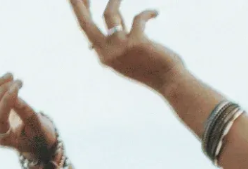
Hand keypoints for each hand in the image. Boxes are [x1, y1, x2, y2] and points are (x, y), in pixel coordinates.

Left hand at [0, 74, 59, 160]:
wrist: (33, 141)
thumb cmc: (37, 135)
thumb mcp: (37, 127)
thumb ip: (26, 114)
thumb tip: (14, 97)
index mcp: (4, 139)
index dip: (6, 101)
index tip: (17, 87)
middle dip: (2, 90)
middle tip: (19, 82)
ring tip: (11, 76)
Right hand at [67, 0, 183, 90]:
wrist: (169, 82)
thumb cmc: (152, 67)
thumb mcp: (129, 54)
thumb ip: (117, 39)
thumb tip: (109, 19)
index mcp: (104, 57)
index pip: (86, 30)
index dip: (81, 10)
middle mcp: (107, 54)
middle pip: (85, 23)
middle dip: (78, 4)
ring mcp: (120, 49)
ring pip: (110, 13)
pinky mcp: (136, 42)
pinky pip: (138, 17)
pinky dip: (148, 13)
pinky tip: (156, 13)